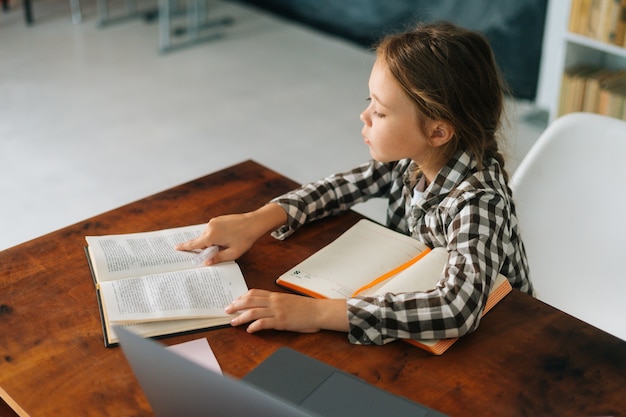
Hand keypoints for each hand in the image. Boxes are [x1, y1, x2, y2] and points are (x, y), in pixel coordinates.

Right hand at [175, 204, 287, 264]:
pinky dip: (215, 236)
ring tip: (227, 243)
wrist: (254, 222)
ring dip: (212, 241)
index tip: (176, 248)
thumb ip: (218, 258)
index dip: (185, 247)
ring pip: (207, 235)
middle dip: (206, 247)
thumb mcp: (232, 253)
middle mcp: (210, 227)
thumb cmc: (245, 238)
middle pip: (201, 241)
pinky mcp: (218, 219)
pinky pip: (212, 230)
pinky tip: (227, 238)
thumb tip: (206, 263)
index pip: (194, 244)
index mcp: (212, 236)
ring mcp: (214, 221)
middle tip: (219, 251)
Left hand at [225, 289, 348, 333]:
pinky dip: (254, 326)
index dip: (241, 297)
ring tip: (232, 322)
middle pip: (250, 301)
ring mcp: (277, 311)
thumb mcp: (289, 302)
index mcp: (276, 296)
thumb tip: (265, 308)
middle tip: (227, 310)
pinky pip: (264, 323)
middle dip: (236, 305)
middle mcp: (274, 301)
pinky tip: (249, 330)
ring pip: (253, 312)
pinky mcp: (281, 321)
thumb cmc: (306, 308)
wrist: (319, 311)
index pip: (254, 293)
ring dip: (241, 317)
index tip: (234, 301)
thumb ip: (277, 303)